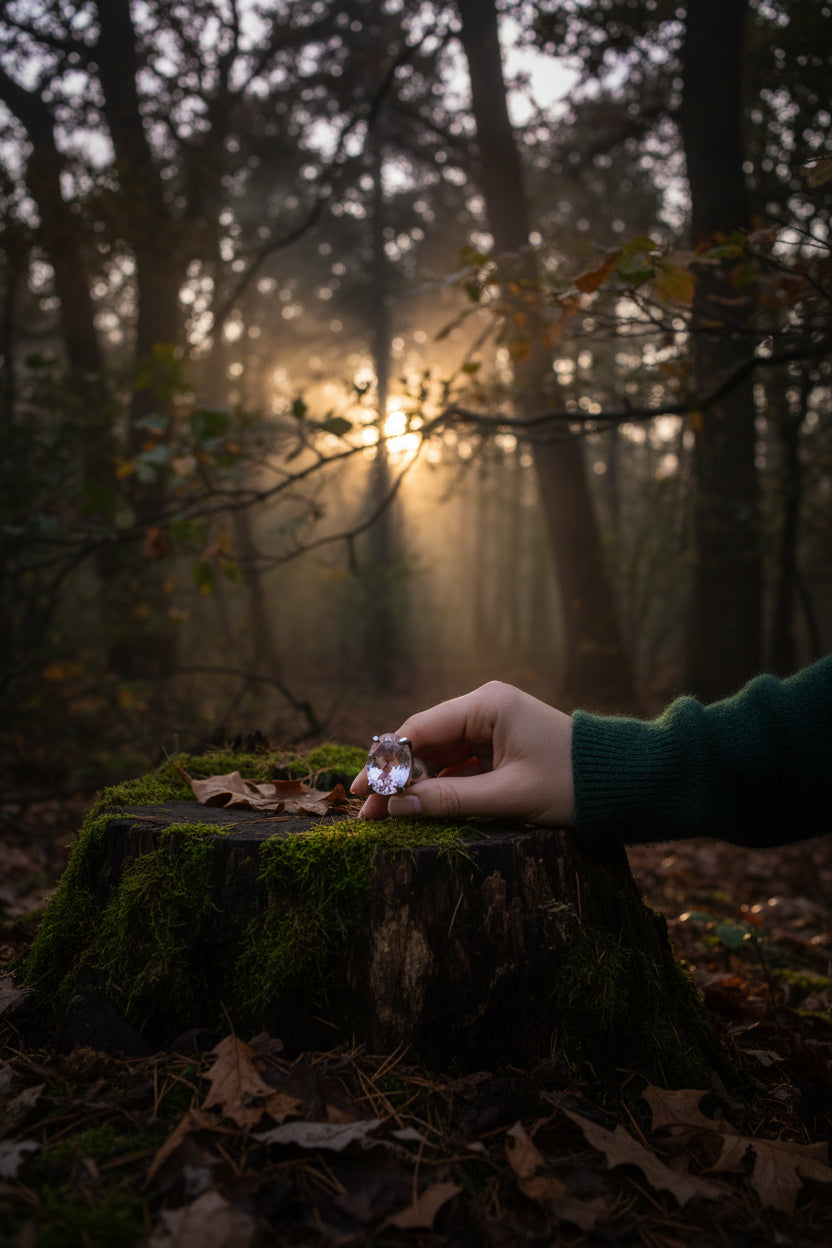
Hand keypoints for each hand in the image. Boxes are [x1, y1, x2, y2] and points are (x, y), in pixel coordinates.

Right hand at [351, 680, 574, 825]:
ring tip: (384, 817)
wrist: (624, 783)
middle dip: (395, 777)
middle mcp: (484, 707)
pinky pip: (457, 765)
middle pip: (423, 742)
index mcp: (488, 704)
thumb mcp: (509, 796)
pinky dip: (438, 786)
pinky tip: (417, 808)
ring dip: (414, 785)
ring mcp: (491, 727)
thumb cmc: (573, 784)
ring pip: (438, 755)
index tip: (360, 791)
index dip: (385, 762)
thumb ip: (450, 800)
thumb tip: (395, 808)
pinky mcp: (498, 746)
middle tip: (365, 812)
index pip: (419, 729)